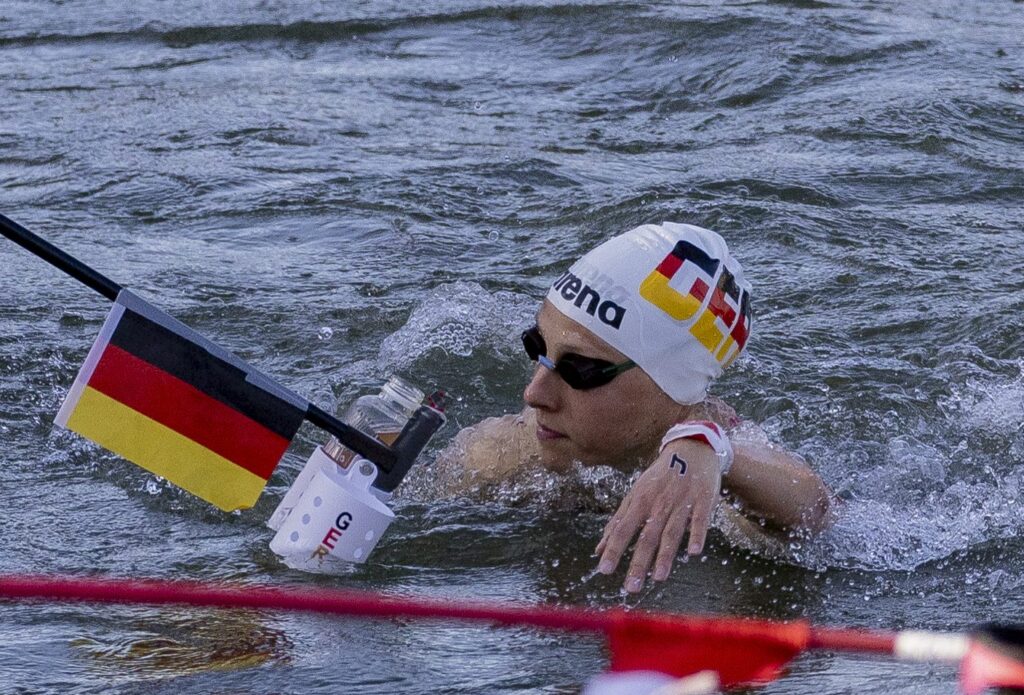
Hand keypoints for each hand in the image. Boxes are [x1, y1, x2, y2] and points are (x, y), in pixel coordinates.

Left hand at [595, 438, 722, 592]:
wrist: (691, 449)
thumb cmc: (659, 476)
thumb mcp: (636, 493)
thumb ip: (619, 521)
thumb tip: (599, 548)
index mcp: (640, 501)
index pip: (623, 529)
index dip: (614, 549)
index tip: (604, 570)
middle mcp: (658, 503)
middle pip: (647, 536)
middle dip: (638, 562)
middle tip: (631, 587)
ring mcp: (681, 502)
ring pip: (671, 532)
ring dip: (665, 555)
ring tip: (658, 577)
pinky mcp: (703, 500)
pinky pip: (699, 520)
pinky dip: (696, 535)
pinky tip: (694, 552)